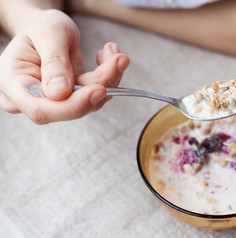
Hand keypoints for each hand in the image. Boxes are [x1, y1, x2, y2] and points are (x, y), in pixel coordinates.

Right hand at [0, 9, 128, 123]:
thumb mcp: (47, 33)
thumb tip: (60, 92)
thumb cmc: (41, 27)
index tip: (100, 89)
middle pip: (68, 108)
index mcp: (13, 84)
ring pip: (88, 102)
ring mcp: (53, 102)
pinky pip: (95, 96)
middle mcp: (31, 99)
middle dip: (99, 85)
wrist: (47, 29)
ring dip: (108, 78)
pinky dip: (108, 77)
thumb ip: (53, 61)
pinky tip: (109, 56)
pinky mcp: (71, 100)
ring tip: (115, 53)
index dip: (72, 105)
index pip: (41, 109)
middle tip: (120, 60)